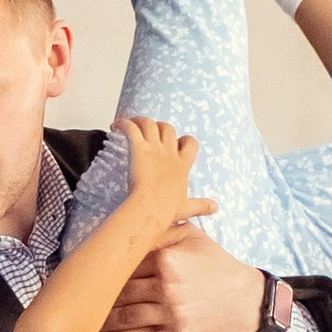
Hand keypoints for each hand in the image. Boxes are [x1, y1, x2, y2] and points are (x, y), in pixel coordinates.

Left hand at [92, 226, 264, 331]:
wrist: (247, 300)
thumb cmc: (217, 265)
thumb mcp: (194, 237)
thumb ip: (163, 228)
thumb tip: (132, 222)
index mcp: (166, 259)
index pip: (123, 263)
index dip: (104, 270)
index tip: (85, 274)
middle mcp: (165, 286)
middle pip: (118, 291)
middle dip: (96, 297)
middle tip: (73, 301)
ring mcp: (170, 313)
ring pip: (123, 319)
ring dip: (99, 325)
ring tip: (78, 326)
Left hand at [116, 117, 212, 232]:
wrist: (150, 208)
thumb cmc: (165, 210)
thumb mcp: (186, 208)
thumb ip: (200, 206)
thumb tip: (215, 208)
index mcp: (181, 165)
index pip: (190, 143)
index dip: (183, 140)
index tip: (176, 143)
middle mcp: (169, 154)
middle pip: (168, 128)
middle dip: (159, 127)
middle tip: (147, 132)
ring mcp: (154, 149)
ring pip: (150, 123)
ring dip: (139, 121)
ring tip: (129, 124)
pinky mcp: (139, 148)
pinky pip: (132, 128)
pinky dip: (123, 123)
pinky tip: (116, 125)